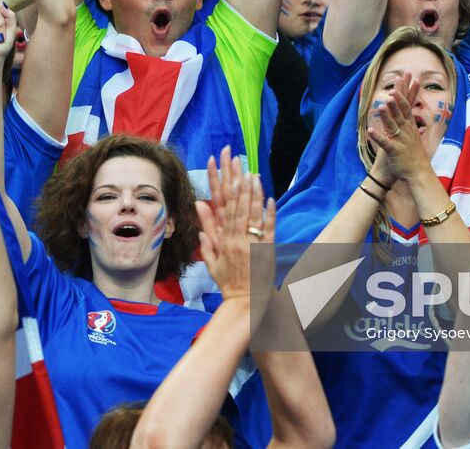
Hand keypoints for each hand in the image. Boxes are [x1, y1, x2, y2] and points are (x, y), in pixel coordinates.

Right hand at [198, 149, 272, 300]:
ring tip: (256, 177)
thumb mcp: (211, 260)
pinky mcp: (267, 251)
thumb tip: (199, 213)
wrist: (244, 302)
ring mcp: (253, 245)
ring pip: (253, 216)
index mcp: (224, 241)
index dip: (229, 193)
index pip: (226, 212)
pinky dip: (269, 214)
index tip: (230, 176)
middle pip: (239, 208)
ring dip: (254, 195)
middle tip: (242, 167)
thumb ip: (206, 237)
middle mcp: (238, 240)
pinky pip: (268, 230)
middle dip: (241, 186)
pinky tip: (271, 199)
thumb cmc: (228, 281)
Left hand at [366, 74, 437, 184]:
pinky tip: (370, 131)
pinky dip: (378, 137)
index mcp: (410, 128)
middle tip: (391, 90)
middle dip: (396, 102)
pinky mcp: (395, 152)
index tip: (400, 83)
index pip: (407, 108)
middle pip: (400, 114)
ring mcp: (401, 141)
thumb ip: (412, 126)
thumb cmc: (414, 156)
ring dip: (387, 116)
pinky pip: (385, 143)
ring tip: (381, 105)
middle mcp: (406, 132)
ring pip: (393, 126)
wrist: (419, 173)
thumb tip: (413, 116)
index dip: (402, 96)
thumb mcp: (414, 138)